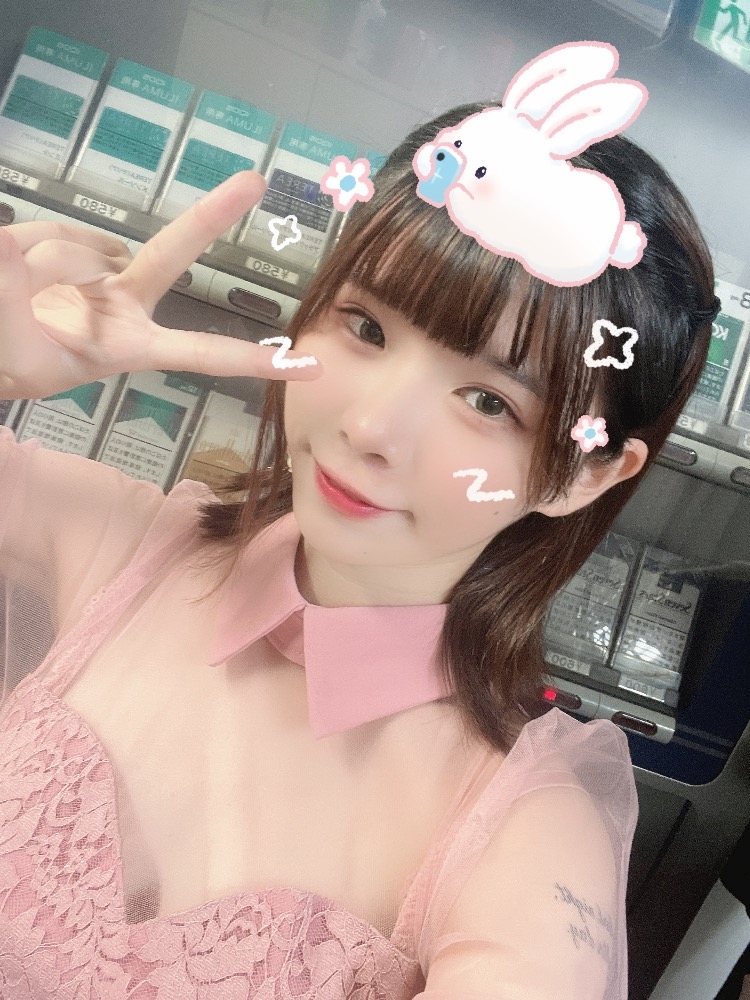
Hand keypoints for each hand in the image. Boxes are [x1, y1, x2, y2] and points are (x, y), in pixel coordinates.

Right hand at [0, 172, 320, 399]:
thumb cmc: (7, 365)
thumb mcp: (20, 358)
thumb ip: (17, 303)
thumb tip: (12, 243)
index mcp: (129, 346)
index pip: (201, 354)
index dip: (252, 362)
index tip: (309, 368)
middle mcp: (123, 301)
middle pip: (172, 254)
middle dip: (212, 217)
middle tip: (256, 181)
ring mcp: (94, 267)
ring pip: (68, 250)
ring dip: (33, 270)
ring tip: (13, 301)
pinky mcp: (60, 240)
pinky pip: (40, 233)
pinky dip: (19, 249)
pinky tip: (14, 269)